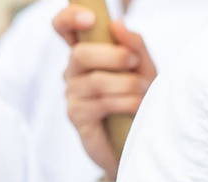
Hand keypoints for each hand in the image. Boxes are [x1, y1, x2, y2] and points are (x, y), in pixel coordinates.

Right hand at [53, 6, 157, 178]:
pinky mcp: (76, 117)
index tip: (91, 19)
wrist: (136, 138)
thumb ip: (134, 44)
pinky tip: (137, 105)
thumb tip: (117, 24)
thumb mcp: (142, 67)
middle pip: (81, 54)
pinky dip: (125, 102)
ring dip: (127, 83)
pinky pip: (100, 103)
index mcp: (85, 51)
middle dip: (114, 56)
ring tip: (144, 89)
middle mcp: (73, 71)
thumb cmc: (137, 98)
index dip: (69, 17)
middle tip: (136, 62)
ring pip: (95, 81)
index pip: (63, 26)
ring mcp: (72, 94)